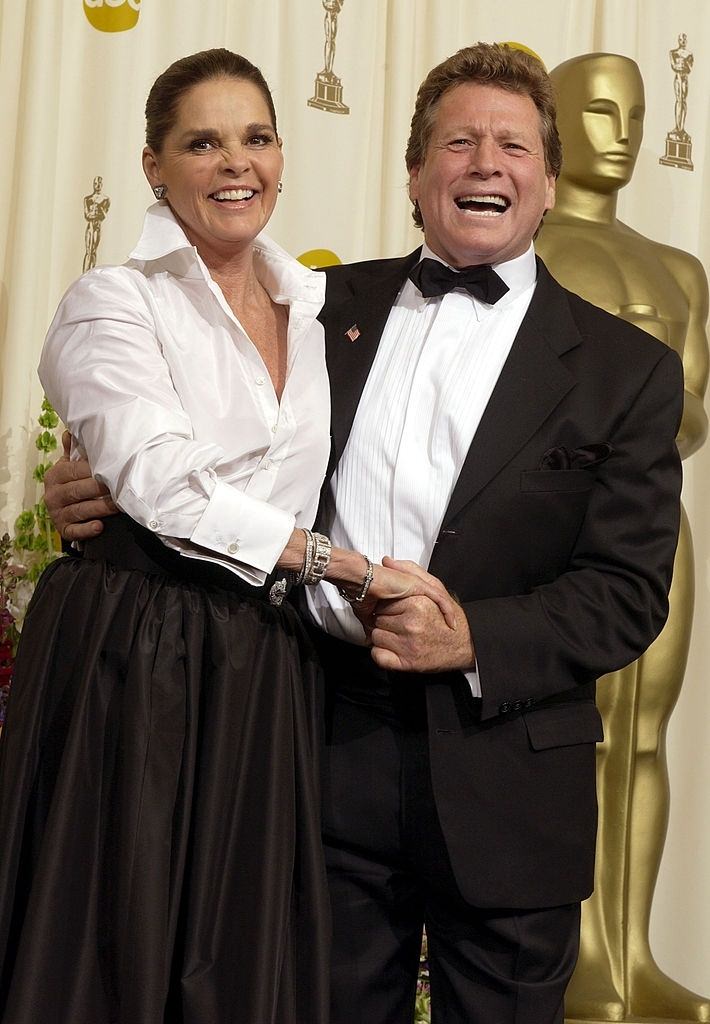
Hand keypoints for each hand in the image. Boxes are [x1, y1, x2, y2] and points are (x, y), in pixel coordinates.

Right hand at [44, 431, 117, 540]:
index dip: (93, 469)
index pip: (74, 470)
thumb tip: (71, 431)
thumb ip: (72, 451)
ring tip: (119, 504)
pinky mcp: (63, 530)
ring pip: (81, 510)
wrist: (64, 512)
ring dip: (101, 507)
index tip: (113, 466)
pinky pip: (75, 531)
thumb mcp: (69, 467)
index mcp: (54, 476)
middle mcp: (52, 495)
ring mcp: (57, 514)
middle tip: (121, 485)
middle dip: (101, 488)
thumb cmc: (72, 483)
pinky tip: (99, 526)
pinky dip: (87, 530)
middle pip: (78, 490)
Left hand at [369, 557, 474, 672]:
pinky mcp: (406, 664)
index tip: (397, 610)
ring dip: (384, 636)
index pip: (383, 601)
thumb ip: (410, 573)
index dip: (388, 605)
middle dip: (385, 620)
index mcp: (417, 603)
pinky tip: (393, 649)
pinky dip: (381, 653)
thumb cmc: (448, 618)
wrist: (466, 646)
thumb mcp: (435, 590)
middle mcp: (412, 624)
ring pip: (375, 636)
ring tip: (399, 636)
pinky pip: (377, 656)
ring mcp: (408, 645)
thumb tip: (386, 561)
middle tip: (400, 623)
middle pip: (377, 618)